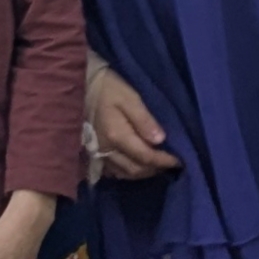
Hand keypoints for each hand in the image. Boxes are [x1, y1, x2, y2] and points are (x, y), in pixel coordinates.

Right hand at [86, 60, 181, 179]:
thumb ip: (144, 120)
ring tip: (157, 166)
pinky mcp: (92, 152)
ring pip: (124, 173)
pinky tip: (136, 165)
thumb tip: (160, 140)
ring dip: (142, 173)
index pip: (145, 157)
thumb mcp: (130, 98)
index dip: (164, 161)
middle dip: (155, 169)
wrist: (79, 86)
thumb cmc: (108, 88)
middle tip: (171, 164)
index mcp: (117, 136)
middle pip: (135, 169)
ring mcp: (97, 152)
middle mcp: (106, 149)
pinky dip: (127, 171)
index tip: (179, 161)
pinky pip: (112, 171)